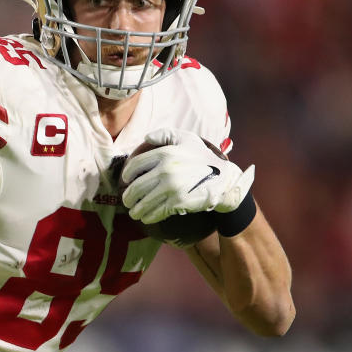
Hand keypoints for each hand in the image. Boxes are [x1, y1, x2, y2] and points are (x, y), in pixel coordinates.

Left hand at [121, 128, 254, 224]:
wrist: (225, 179)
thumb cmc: (204, 158)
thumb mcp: (188, 139)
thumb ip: (166, 134)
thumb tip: (146, 137)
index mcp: (165, 153)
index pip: (136, 165)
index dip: (127, 174)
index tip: (125, 180)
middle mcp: (166, 169)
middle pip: (136, 187)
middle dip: (128, 197)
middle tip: (127, 201)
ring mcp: (171, 187)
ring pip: (143, 202)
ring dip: (135, 210)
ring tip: (134, 212)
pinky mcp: (178, 202)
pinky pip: (156, 212)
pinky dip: (148, 217)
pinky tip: (146, 218)